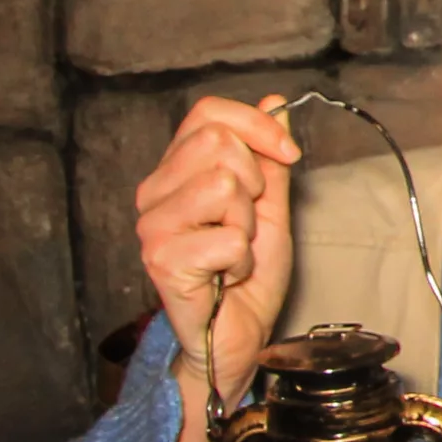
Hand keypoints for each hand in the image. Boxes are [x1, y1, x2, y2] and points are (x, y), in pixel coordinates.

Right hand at [134, 96, 300, 441]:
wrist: (238, 338)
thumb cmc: (247, 278)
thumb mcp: (270, 208)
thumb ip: (269, 159)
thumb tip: (274, 104)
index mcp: (176, 173)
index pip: (207, 113)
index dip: (256, 126)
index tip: (288, 154)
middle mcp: (155, 193)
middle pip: (218, 144)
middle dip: (254, 184)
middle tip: (247, 224)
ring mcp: (153, 226)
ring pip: (223, 186)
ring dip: (247, 225)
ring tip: (235, 252)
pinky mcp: (161, 259)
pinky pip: (227, 236)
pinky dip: (242, 260)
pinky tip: (227, 276)